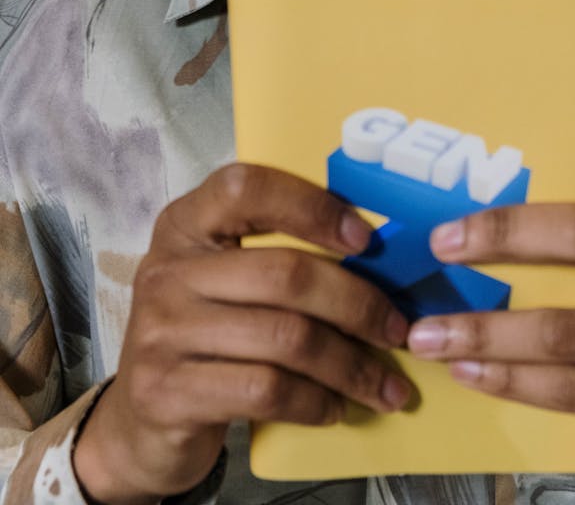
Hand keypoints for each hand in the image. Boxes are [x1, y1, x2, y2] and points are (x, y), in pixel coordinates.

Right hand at [73, 163, 410, 504]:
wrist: (141, 422)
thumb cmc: (206, 335)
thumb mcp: (224, 279)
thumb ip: (275, 255)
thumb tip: (378, 257)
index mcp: (186, 223)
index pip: (248, 187)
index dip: (312, 206)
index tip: (365, 238)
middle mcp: (167, 269)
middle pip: (286, 273)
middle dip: (357, 305)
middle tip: (397, 330)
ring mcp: (162, 331)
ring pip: (286, 338)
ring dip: (350, 365)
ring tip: (384, 384)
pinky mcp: (168, 392)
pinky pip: (267, 390)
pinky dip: (316, 401)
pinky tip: (336, 407)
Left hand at [407, 156, 574, 504]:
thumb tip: (505, 190)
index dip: (544, 176)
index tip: (475, 185)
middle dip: (503, 235)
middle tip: (442, 244)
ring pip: (563, 328)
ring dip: (485, 331)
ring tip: (429, 333)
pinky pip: (570, 388)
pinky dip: (510, 379)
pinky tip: (469, 372)